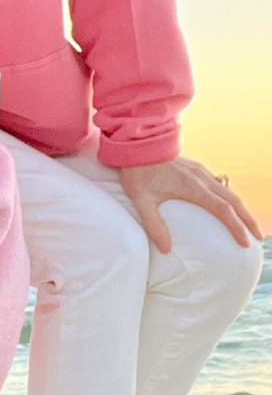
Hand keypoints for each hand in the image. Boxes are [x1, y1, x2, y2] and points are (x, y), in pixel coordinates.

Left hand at [118, 157, 261, 253]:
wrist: (137, 144)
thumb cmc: (137, 172)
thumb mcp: (141, 200)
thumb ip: (154, 225)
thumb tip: (166, 250)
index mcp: (193, 187)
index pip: (223, 209)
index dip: (236, 227)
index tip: (246, 243)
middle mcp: (202, 178)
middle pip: (234, 200)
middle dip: (248, 219)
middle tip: (258, 237)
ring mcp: (200, 171)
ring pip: (228, 191)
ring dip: (241, 208)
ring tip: (247, 224)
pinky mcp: (195, 168)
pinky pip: (219, 184)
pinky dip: (229, 197)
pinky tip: (227, 204)